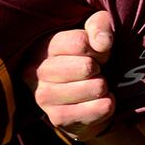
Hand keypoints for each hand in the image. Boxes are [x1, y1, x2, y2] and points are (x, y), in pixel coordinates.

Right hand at [24, 10, 115, 139]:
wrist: (83, 96)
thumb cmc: (88, 56)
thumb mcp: (94, 32)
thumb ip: (99, 25)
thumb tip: (102, 43)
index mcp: (43, 46)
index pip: (80, 42)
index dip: (99, 48)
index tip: (97, 53)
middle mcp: (36, 72)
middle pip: (86, 67)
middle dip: (100, 67)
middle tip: (95, 71)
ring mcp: (43, 97)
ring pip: (95, 87)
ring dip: (103, 86)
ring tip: (94, 85)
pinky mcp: (58, 118)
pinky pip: (99, 109)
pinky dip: (108, 104)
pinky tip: (98, 101)